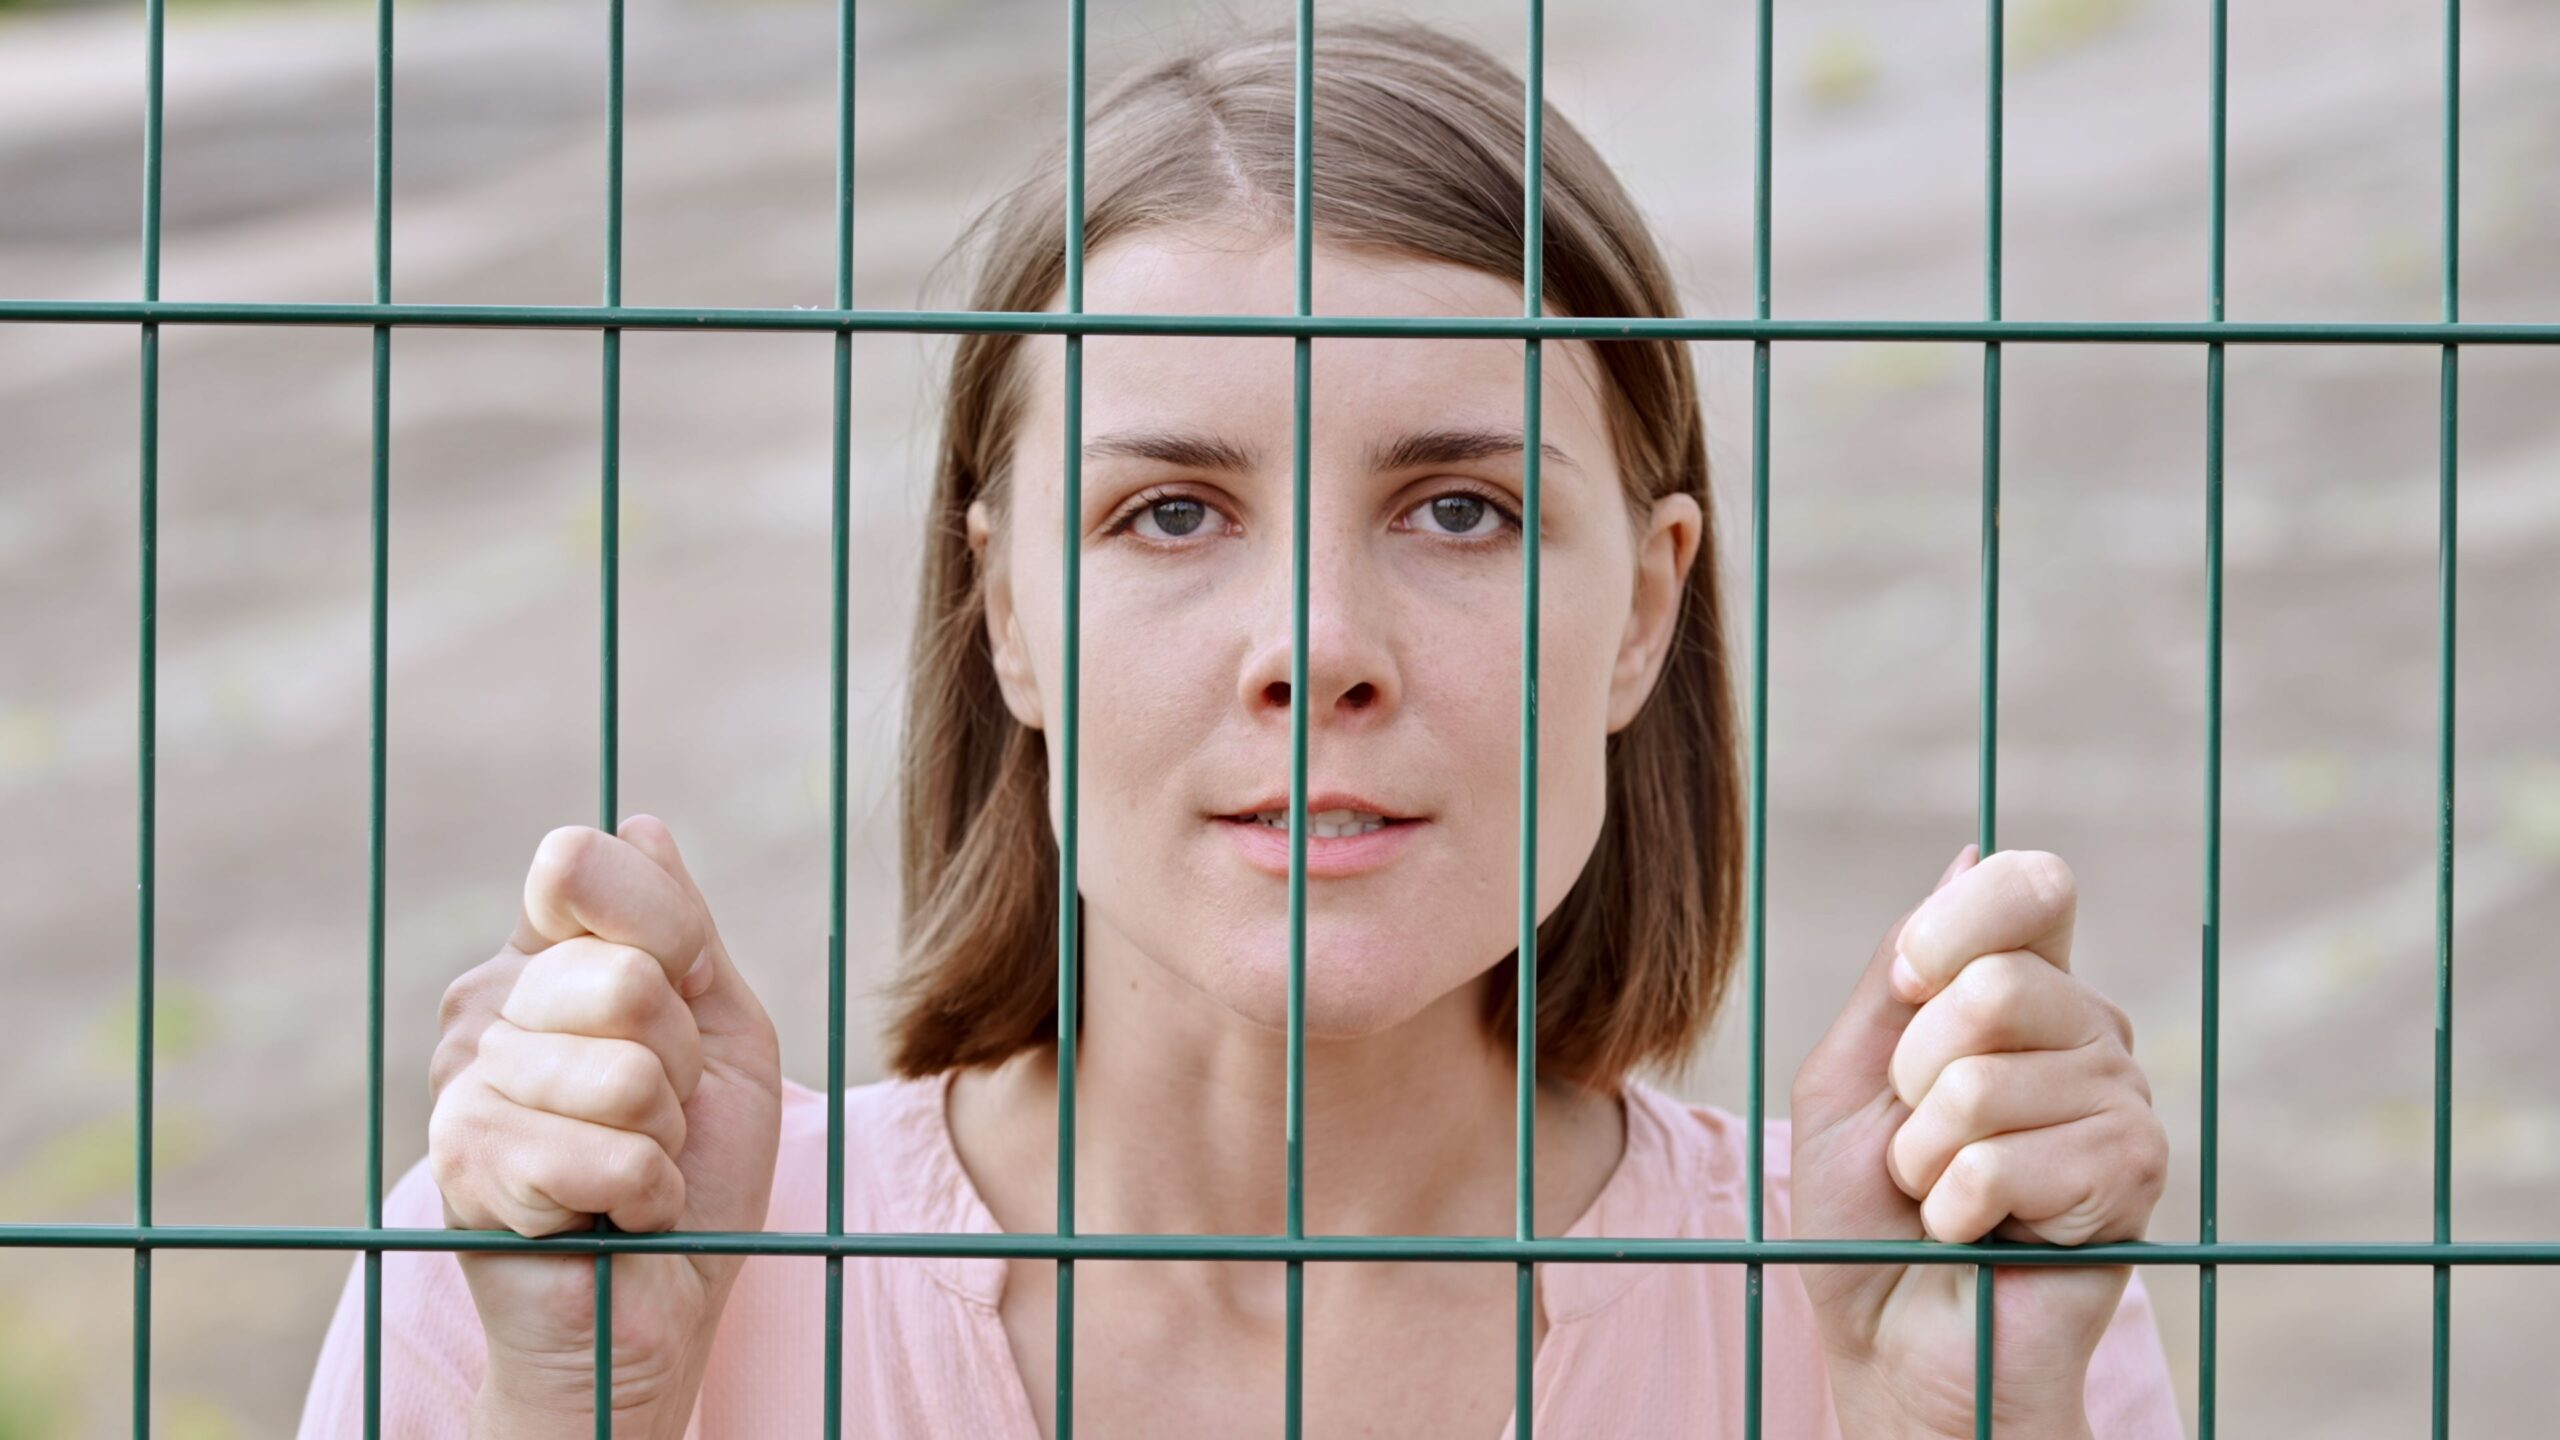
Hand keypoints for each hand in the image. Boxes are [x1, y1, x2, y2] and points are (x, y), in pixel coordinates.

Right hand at [428, 816, 782, 1438]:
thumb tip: (640, 822)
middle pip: (623, 977)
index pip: (579, 866)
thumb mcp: (722, 1029)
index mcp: (542, 959)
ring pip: (625, 1075)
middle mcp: (485, 1005)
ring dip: (665, 1140)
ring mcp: (464, 1082)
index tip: (680, 1000)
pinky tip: (616, 1217)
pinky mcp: (465, 1164)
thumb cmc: (694, 1169)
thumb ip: (683, 928)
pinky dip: (650, 1196)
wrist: (655, 1301)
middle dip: (680, 1060)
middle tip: (660, 1116)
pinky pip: (611, 1156)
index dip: (669, 938)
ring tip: (636, 1170)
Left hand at [1789, 846, 2166, 1438]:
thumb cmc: (1865, 1213)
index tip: (1909, 987)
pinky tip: (1977, 1232)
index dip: (1953, 927)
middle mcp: (2086, 1031)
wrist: (1895, 1337)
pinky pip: (2009, 1162)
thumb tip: (1970, 852)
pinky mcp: (2135, 1176)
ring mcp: (2121, 1100)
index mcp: (2023, 990)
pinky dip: (1957, 1207)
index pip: (2031, 886)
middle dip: (1915, 1075)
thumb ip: (1899, 972)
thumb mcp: (1847, 1073)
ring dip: (1928, 1156)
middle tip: (1918, 1135)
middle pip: (1997, 987)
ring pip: (1988, 1083)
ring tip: (1942, 1195)